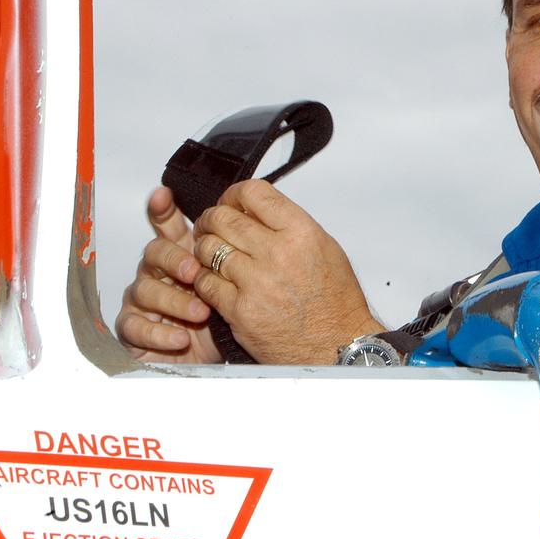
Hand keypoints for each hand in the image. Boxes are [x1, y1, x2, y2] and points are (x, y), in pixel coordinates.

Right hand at [115, 188, 222, 362]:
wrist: (217, 353)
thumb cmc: (223, 313)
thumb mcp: (235, 282)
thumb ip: (237, 255)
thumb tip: (253, 225)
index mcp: (181, 254)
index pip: (167, 226)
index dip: (162, 210)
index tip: (163, 196)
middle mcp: (158, 272)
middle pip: (154, 252)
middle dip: (174, 259)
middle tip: (195, 271)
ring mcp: (143, 299)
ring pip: (145, 290)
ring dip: (174, 300)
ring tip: (201, 312)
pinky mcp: (134, 328)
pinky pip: (135, 327)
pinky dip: (159, 332)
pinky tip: (180, 337)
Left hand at [190, 180, 383, 363]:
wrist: (335, 345)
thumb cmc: (335, 302)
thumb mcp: (326, 248)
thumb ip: (290, 226)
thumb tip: (260, 210)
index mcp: (302, 233)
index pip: (254, 193)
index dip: (234, 194)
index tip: (231, 201)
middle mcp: (278, 253)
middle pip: (223, 218)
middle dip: (211, 219)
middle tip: (211, 225)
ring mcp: (256, 282)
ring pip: (208, 249)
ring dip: (204, 248)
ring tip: (210, 253)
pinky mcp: (239, 310)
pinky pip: (205, 283)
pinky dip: (204, 279)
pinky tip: (214, 280)